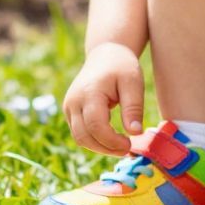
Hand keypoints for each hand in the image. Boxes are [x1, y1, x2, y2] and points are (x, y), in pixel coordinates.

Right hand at [62, 42, 145, 156]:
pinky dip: (94, 141)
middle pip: (84, 137)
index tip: (130, 145)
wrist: (104, 55)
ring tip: (121, 146)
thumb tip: (135, 133)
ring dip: (100, 148)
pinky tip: (112, 140)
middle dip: (106, 149)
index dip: (112, 141)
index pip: (96, 126)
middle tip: (128, 150)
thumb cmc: (121, 67)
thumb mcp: (133, 83)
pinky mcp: (69, 111)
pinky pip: (79, 133)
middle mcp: (73, 101)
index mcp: (89, 93)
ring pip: (80, 138)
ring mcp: (69, 107)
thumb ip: (133, 108)